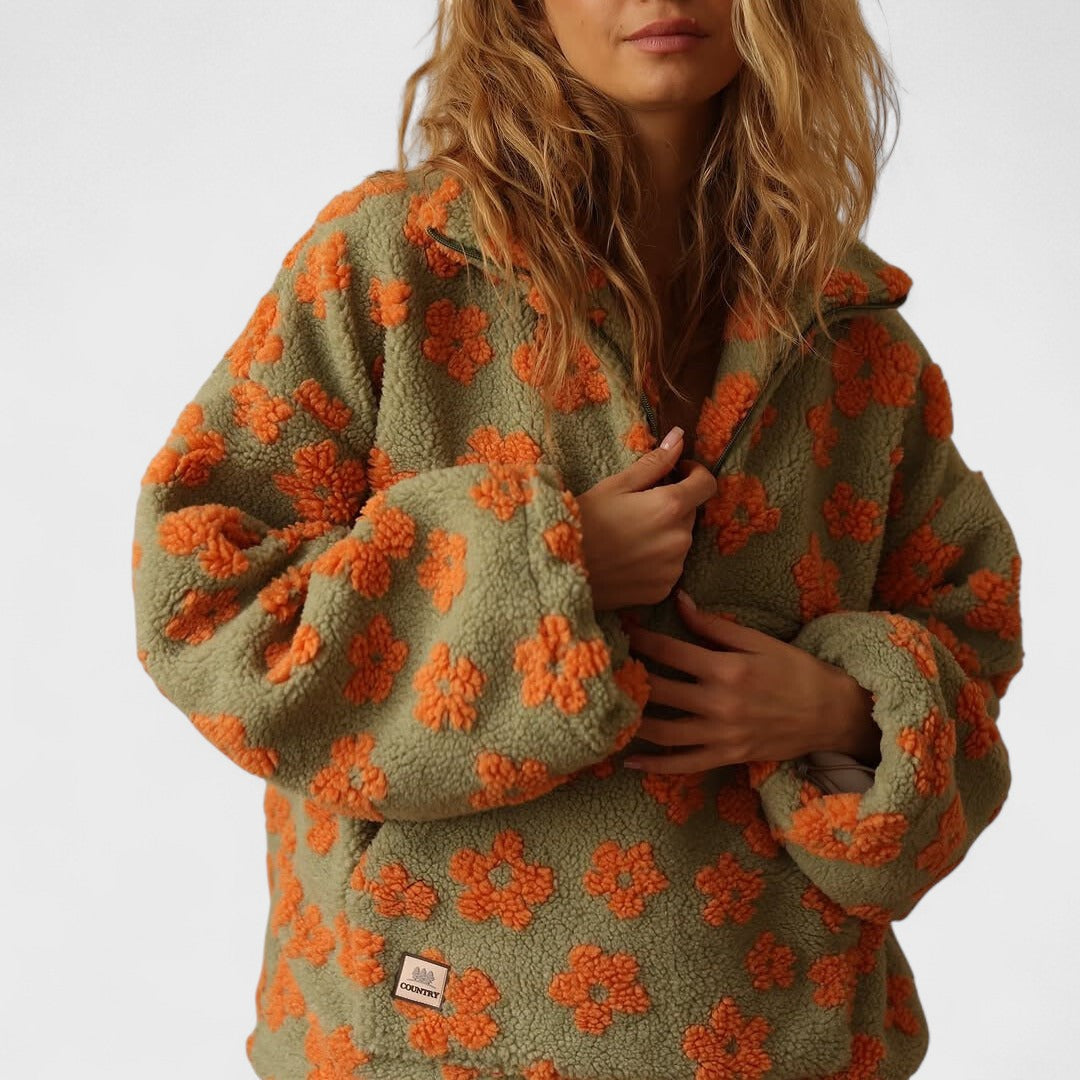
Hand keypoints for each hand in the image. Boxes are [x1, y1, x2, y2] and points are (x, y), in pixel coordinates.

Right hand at [576, 429, 717, 610]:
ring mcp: (673, 568)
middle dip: (672, 506)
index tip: (677, 473)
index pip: (707, 484)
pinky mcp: (662, 590)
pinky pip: (669, 567)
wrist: (559, 571)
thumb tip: (679, 437)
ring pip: (679, 541)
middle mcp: (680, 539)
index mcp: (670, 507)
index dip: (695, 473)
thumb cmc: (582, 522)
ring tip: (629, 535)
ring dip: (664, 533)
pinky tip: (629, 558)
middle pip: (689, 513)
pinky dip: (656, 560)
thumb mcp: (614, 485)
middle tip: (637, 507)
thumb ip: (654, 463)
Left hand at [622, 590, 880, 772]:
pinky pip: (684, 765)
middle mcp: (719, 703)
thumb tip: (679, 600)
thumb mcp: (758, 640)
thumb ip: (713, 625)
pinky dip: (655, 765)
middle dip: (629, 680)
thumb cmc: (794, 670)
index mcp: (726, 668)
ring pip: (664, 732)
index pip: (669, 652)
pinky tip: (628, 759)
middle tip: (604, 671)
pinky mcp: (727, 756)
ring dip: (632, 722)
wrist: (831, 712)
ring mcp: (721, 734)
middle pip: (658, 691)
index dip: (640, 641)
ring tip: (608, 711)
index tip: (619, 632)